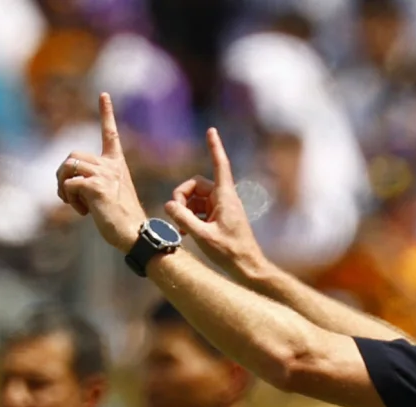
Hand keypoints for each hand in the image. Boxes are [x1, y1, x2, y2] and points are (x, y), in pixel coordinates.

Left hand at [55, 93, 145, 250]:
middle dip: (62, 175)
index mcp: (116, 164)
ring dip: (62, 187)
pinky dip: (68, 199)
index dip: (107, 113)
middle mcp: (111, 166)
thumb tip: (68, 184)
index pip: (111, 133)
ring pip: (67, 167)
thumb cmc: (120, 219)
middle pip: (72, 156)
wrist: (134, 233)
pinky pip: (68, 185)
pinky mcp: (96, 187)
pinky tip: (82, 211)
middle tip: (68, 195)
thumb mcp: (107, 194)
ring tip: (74, 203)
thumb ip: (92, 182)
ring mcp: (104, 175)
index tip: (104, 94)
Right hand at [163, 128, 268, 280]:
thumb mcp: (202, 236)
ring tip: (182, 230)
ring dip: (185, 210)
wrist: (247, 268)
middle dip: (182, 197)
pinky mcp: (219, 218)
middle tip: (175, 215)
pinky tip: (186, 233)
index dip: (214, 147)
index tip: (211, 130)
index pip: (220, 165)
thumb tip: (168, 205)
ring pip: (196, 199)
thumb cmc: (230, 252)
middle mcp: (224, 198)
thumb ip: (183, 219)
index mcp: (225, 196)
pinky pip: (199, 210)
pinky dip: (190, 217)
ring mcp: (221, 208)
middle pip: (196, 185)